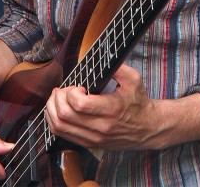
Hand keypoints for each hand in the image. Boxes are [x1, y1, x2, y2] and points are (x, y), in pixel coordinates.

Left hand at [44, 64, 161, 150]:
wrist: (147, 128)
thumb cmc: (139, 102)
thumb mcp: (133, 79)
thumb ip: (117, 66)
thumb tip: (102, 56)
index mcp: (111, 110)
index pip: (79, 104)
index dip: (71, 92)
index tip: (78, 86)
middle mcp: (100, 127)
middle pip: (65, 115)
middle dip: (58, 98)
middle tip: (63, 90)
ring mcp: (93, 138)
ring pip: (59, 127)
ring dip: (52, 109)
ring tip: (57, 98)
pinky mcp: (89, 144)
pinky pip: (62, 135)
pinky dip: (54, 121)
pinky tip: (57, 110)